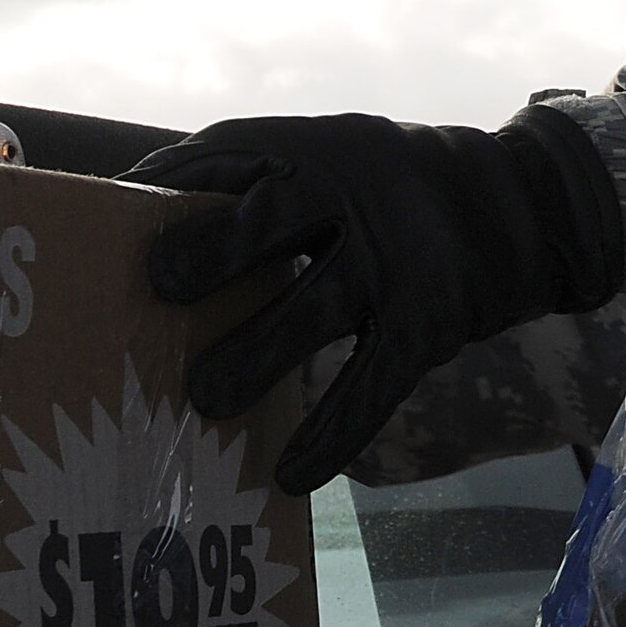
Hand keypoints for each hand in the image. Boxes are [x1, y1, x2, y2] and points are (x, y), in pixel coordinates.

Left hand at [125, 106, 621, 494]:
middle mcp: (356, 201)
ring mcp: (393, 266)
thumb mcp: (329, 157)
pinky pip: (372, 388)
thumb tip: (126, 214)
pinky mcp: (426, 328)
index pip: (232, 156)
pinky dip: (331, 434)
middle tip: (160, 285)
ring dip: (254, 356)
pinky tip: (289, 475)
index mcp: (319, 152)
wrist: (517, 210)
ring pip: (313, 311)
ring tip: (205, 399)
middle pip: (271, 221)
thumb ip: (247, 182)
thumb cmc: (384, 191)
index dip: (170, 186)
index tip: (108, 219)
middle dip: (212, 251)